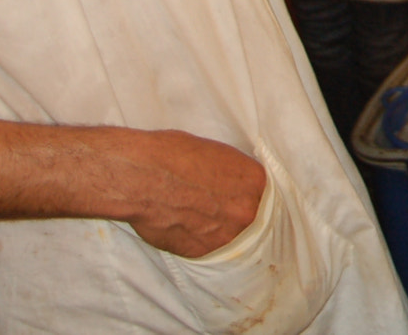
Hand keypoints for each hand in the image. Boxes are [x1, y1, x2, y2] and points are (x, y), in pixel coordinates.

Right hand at [117, 129, 265, 258]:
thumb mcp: (216, 154)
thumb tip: (234, 186)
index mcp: (255, 181)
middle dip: (237, 217)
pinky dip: (202, 243)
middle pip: (254, 220)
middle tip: (218, 213)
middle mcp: (248, 210)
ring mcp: (228, 235)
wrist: (142, 177)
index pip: (264, 197)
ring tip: (201, 222)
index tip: (239, 202)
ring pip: (234, 239)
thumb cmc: (171, 155)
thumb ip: (234, 175)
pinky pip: (211, 251)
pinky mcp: (205, 253)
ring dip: (222, 233)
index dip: (250, 200)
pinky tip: (188, 230)